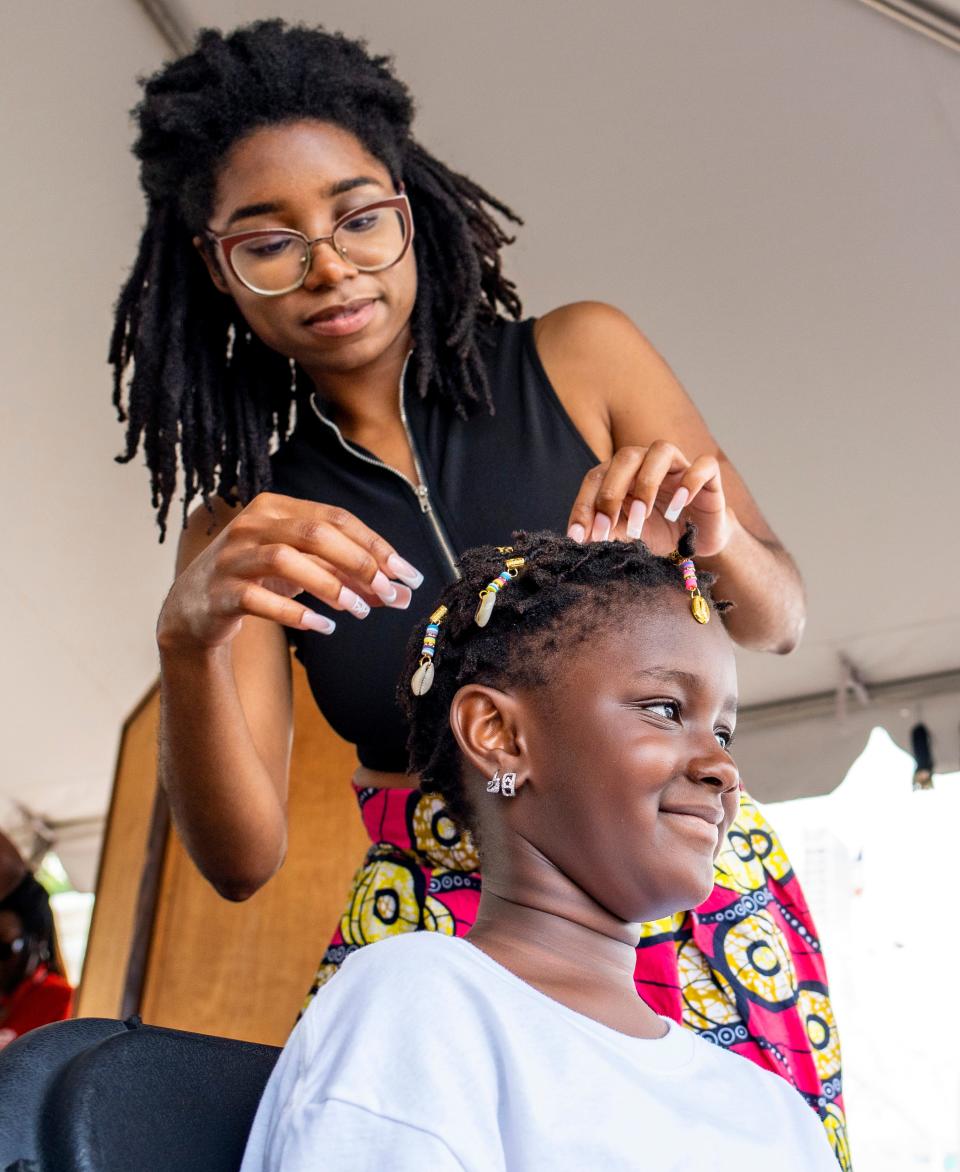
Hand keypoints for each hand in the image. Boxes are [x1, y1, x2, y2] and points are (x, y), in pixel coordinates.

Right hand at [157, 493, 423, 649]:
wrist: (195, 609)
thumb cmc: (259, 580)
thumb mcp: (307, 573)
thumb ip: (351, 579)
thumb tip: (404, 594)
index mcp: (277, 508)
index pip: (336, 518)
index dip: (375, 544)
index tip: (407, 573)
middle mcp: (252, 525)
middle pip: (314, 533)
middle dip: (358, 562)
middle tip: (389, 592)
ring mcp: (233, 557)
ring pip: (286, 560)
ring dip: (330, 585)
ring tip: (359, 610)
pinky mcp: (221, 591)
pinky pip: (260, 599)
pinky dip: (296, 613)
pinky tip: (324, 625)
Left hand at [565, 442, 732, 556]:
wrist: (697, 543)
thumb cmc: (658, 533)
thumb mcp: (627, 537)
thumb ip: (608, 533)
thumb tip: (583, 539)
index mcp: (621, 473)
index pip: (596, 478)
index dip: (584, 505)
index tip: (578, 537)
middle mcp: (647, 461)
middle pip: (625, 457)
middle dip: (611, 493)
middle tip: (607, 526)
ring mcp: (678, 465)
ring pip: (660, 451)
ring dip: (647, 484)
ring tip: (643, 517)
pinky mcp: (709, 475)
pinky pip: (702, 465)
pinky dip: (690, 481)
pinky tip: (679, 505)